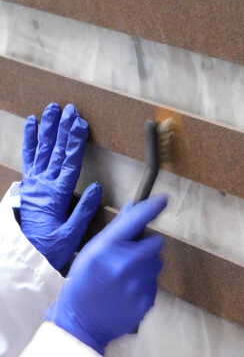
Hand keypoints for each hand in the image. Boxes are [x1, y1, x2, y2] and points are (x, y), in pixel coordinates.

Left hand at [20, 103, 101, 270]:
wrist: (24, 258)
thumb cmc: (50, 249)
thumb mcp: (70, 236)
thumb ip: (83, 211)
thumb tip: (96, 187)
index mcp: (57, 195)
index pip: (69, 161)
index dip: (75, 141)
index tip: (80, 123)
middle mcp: (44, 184)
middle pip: (55, 150)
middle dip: (63, 128)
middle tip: (69, 109)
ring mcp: (34, 183)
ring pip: (42, 150)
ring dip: (47, 129)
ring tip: (51, 109)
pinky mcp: (29, 185)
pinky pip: (29, 158)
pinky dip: (30, 140)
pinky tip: (32, 125)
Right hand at [46, 196, 166, 354]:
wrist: (80, 322)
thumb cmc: (83, 281)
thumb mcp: (93, 250)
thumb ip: (116, 229)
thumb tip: (134, 207)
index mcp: (108, 248)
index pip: (135, 221)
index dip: (152, 208)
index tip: (163, 199)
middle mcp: (125, 264)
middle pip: (156, 242)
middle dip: (147, 245)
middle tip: (132, 253)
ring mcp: (137, 284)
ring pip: (157, 263)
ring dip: (147, 265)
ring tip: (127, 275)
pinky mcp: (146, 301)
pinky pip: (154, 282)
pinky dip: (145, 283)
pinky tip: (128, 290)